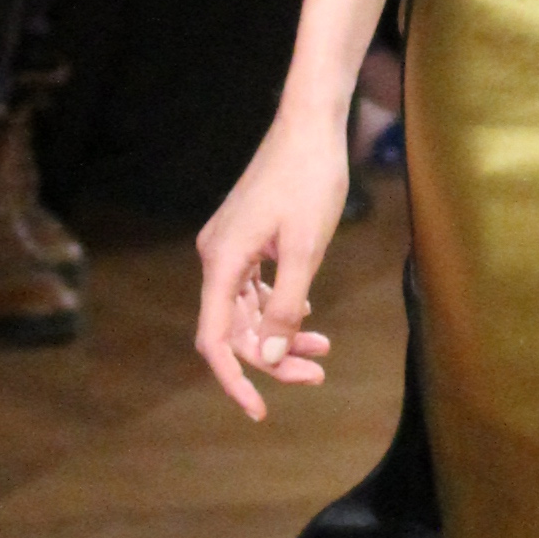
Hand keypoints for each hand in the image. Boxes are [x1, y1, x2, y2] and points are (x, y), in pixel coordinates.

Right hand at [194, 106, 351, 418]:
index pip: (215, 339)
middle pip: (235, 329)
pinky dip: (280, 307)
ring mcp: (230, 247)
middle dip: (273, 357)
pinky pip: (256, 289)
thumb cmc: (311, 179)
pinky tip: (308, 316)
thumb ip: (288, 304)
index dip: (236, 380)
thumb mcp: (307, 249)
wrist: (311, 125)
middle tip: (318, 373)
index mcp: (221, 261)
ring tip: (323, 348)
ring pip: (249, 311)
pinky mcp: (247, 239)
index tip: (259, 411)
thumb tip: (273, 355)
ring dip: (281, 334)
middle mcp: (216, 256)